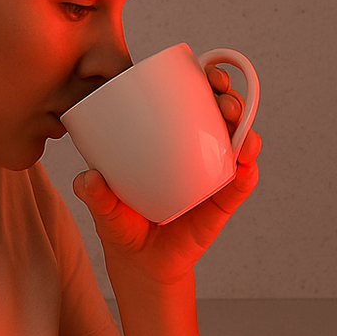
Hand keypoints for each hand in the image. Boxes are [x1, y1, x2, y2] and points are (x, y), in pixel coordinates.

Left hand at [72, 66, 260, 287]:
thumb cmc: (122, 224)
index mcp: (169, 140)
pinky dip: (247, 172)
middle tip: (224, 99)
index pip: (191, 101)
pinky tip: (247, 164)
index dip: (205, 80)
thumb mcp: (103, 208)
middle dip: (230, 100)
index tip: (205, 72)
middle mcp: (197, 152)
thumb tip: (89, 179)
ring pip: (238, 145)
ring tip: (242, 131)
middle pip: (221, 117)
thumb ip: (94, 195)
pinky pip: (240, 184)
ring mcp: (213, 175)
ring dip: (245, 132)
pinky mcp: (222, 203)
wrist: (142, 263)